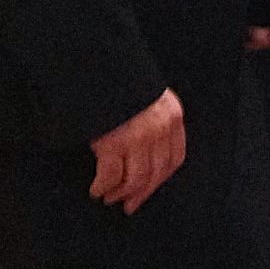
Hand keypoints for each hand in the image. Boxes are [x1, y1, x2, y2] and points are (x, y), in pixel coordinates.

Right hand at [89, 89, 184, 213]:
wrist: (95, 63)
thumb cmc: (116, 81)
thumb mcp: (145, 97)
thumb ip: (150, 120)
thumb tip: (143, 153)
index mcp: (171, 115)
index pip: (174, 157)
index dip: (161, 179)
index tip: (150, 191)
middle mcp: (160, 128)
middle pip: (156, 173)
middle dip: (142, 193)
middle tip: (129, 205)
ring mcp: (138, 136)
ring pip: (136, 179)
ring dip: (121, 193)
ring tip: (109, 197)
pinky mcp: (113, 143)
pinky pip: (111, 176)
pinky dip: (103, 187)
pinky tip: (97, 189)